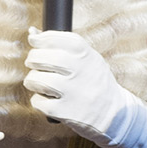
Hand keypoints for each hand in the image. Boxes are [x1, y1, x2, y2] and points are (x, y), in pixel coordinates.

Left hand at [23, 29, 146, 147]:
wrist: (115, 113)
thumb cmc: (94, 82)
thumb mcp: (88, 60)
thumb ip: (63, 46)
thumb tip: (33, 34)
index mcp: (87, 55)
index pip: (57, 38)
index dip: (41, 38)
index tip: (34, 40)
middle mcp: (80, 72)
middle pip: (43, 58)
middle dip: (33, 58)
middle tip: (33, 62)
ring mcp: (72, 92)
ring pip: (37, 79)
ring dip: (31, 80)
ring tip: (37, 82)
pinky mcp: (65, 112)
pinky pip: (39, 101)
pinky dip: (38, 100)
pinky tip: (46, 99)